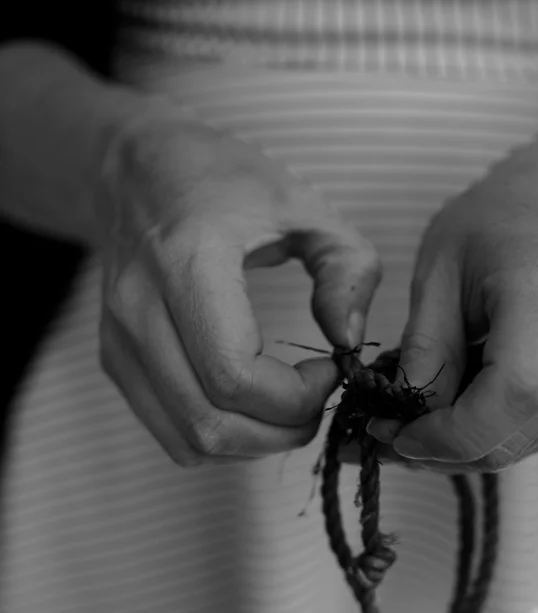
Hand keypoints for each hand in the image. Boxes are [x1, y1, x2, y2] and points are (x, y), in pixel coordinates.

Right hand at [96, 109, 380, 464]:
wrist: (135, 169)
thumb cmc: (225, 182)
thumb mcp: (305, 205)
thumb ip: (347, 270)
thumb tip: (349, 342)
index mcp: (187, 260)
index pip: (234, 377)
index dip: (296, 397)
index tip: (330, 369)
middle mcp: (139, 307)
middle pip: (209, 423)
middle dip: (281, 432)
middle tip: (316, 401)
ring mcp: (119, 340)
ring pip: (189, 442)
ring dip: (253, 444)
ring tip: (287, 406)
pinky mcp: (114, 361)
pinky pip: (171, 435)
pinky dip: (222, 440)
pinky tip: (251, 406)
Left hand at [369, 148, 537, 470]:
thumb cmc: (488, 233)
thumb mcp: (435, 274)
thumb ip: (423, 349)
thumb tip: (405, 422)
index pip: (512, 392)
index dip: (448, 433)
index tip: (394, 435)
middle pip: (510, 433)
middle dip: (438, 449)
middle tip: (387, 436)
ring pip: (517, 447)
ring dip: (456, 448)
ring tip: (418, 418)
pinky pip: (534, 440)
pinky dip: (486, 438)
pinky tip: (462, 406)